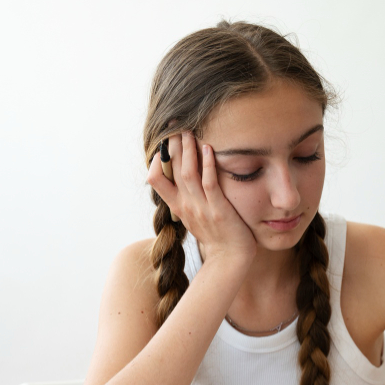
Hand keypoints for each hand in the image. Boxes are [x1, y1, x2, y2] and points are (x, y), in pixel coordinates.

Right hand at [147, 132, 256, 264]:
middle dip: (172, 145)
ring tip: (189, 131)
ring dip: (188, 150)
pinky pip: (210, 183)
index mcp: (178, 207)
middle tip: (174, 124)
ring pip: (188, 173)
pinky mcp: (219, 209)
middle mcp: (186, 205)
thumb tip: (182, 180)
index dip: (155, 160)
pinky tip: (209, 148)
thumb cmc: (216, 237)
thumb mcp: (194, 217)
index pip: (155, 179)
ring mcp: (201, 207)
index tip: (161, 141)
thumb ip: (186, 199)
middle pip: (172, 170)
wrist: (229, 260)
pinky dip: (208, 164)